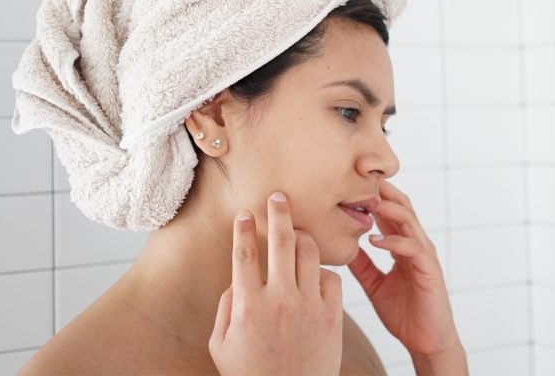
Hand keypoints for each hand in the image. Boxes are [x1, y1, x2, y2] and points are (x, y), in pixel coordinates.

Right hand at [209, 192, 342, 375]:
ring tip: (299, 231)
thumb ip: (226, 306)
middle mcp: (280, 299)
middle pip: (281, 241)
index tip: (245, 213)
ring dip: (304, 236)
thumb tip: (238, 279)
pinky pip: (332, 278)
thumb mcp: (221, 345)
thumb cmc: (251, 375)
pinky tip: (315, 274)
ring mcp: (309, 306)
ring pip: (310, 253)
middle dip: (279, 211)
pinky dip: (323, 272)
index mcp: (249, 304)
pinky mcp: (332, 317)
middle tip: (279, 196)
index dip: (244, 227)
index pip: (244, 252)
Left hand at [347, 180, 465, 366]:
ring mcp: (423, 255)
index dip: (371, 196)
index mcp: (402, 245)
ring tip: (367, 201)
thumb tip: (340, 246)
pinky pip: (413, 248)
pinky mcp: (429, 270)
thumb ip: (361, 264)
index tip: (347, 183)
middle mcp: (414, 244)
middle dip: (381, 191)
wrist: (426, 341)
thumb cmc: (403, 312)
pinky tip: (374, 239)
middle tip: (358, 178)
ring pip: (409, 220)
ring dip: (389, 208)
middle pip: (401, 206)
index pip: (388, 212)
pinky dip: (394, 241)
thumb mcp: (374, 283)